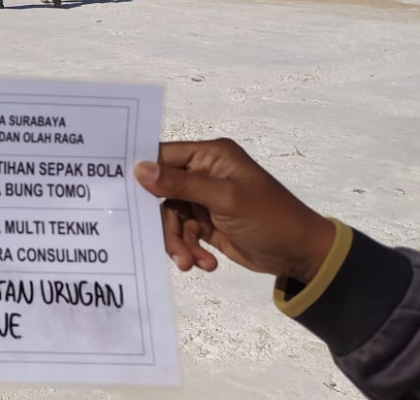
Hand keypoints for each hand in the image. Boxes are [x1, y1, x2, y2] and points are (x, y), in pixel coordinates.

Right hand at [134, 138, 335, 282]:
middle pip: (162, 193)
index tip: (118, 190)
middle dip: (165, 223)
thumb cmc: (269, 218)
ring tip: (190, 262)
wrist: (300, 255)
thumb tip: (139, 168)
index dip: (142, 171)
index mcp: (210, 156)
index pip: (164, 156)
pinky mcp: (206, 224)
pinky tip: (205, 263)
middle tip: (169, 245)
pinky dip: (190, 250)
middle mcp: (203, 174)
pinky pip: (183, 234)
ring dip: (178, 242)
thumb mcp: (224, 199)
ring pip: (170, 218)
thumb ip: (181, 184)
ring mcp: (204, 200)